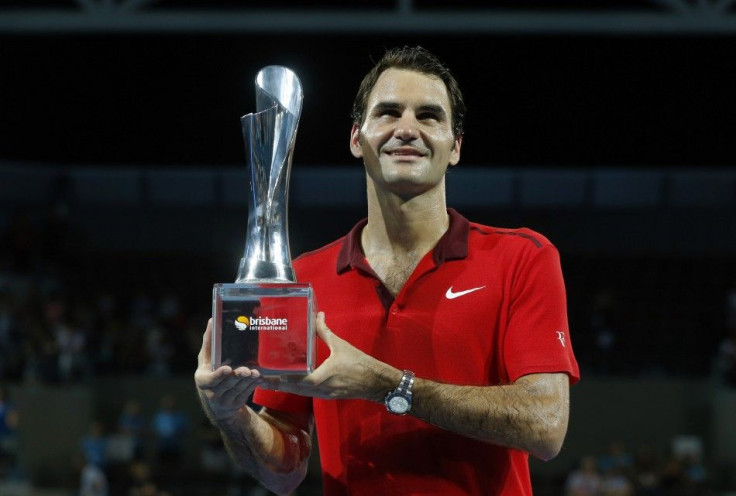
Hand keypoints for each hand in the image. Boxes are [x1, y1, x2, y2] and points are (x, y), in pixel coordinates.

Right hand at [194, 319, 262, 424]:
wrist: (217, 404)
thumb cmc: (210, 374)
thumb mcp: (206, 360)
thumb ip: (209, 342)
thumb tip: (212, 320)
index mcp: (203, 380)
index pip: (210, 379)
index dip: (219, 375)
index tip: (227, 369)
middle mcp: (212, 393)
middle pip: (228, 383)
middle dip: (238, 376)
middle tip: (247, 370)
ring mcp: (224, 401)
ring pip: (239, 389)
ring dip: (248, 380)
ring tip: (256, 372)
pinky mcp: (236, 404)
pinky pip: (246, 394)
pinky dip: (253, 385)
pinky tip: (259, 377)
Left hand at [260, 312, 399, 401]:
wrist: (375, 382)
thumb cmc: (359, 363)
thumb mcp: (340, 345)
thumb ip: (325, 331)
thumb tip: (317, 315)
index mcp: (321, 377)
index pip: (295, 380)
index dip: (279, 378)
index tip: (264, 373)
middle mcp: (319, 389)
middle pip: (291, 389)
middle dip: (275, 384)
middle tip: (258, 376)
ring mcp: (322, 394)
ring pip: (298, 392)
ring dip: (283, 387)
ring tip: (267, 379)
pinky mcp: (325, 395)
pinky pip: (306, 393)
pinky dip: (295, 388)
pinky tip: (288, 382)